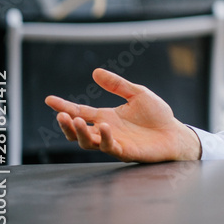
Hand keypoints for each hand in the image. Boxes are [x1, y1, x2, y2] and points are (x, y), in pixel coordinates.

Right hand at [45, 68, 200, 162]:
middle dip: (67, 125)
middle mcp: (106, 131)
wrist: (175, 133)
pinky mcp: (125, 152)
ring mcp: (114, 142)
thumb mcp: (137, 94)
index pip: (80, 112)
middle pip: (78, 131)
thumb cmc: (157, 115)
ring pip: (88, 142)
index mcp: (106, 117)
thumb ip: (117, 85)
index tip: (49, 100)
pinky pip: (109, 148)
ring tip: (79, 121)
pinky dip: (105, 139)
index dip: (64, 106)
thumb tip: (95, 72)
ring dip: (81, 133)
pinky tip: (104, 128)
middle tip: (61, 116)